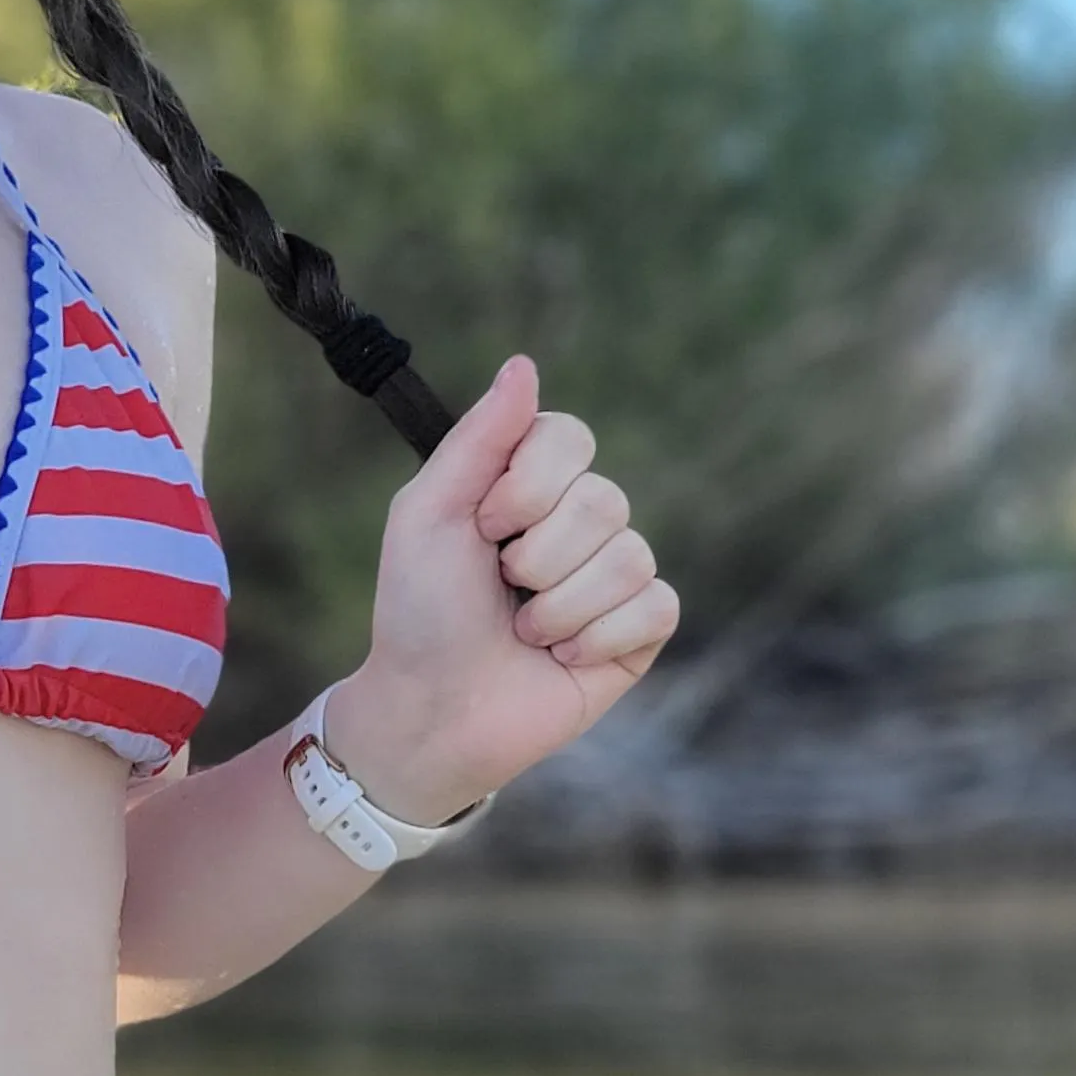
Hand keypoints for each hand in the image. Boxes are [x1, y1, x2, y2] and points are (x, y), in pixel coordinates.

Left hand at [325, 355, 678, 822]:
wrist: (431, 710)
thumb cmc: (420, 612)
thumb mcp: (429, 513)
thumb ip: (479, 438)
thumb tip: (524, 364)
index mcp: (529, 483)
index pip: (570, 437)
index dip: (530, 484)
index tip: (484, 525)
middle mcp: (580, 521)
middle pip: (603, 499)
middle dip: (537, 556)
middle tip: (500, 588)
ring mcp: (616, 576)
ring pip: (630, 556)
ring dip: (558, 607)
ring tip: (523, 632)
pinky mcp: (641, 632)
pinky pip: (655, 606)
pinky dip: (596, 637)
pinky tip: (562, 659)